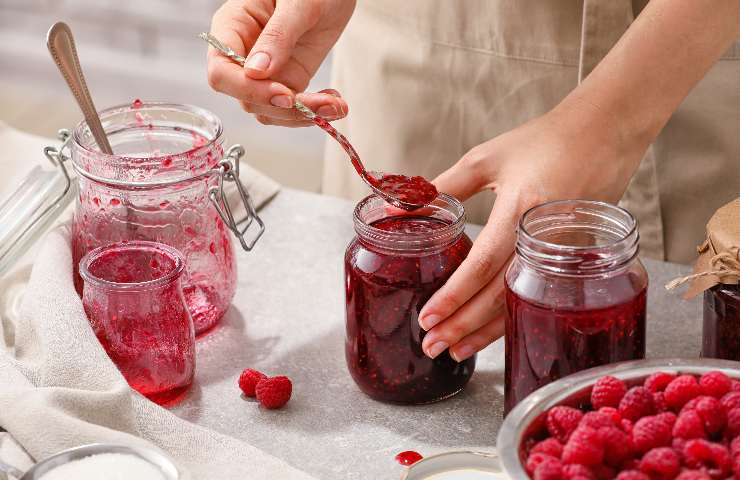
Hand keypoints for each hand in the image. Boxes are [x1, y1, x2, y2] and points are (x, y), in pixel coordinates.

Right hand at [207, 0, 354, 126]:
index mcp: (233, 27)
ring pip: (269, 110)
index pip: (222, 72)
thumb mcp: (297, 3)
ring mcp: (267, 70)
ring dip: (303, 116)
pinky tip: (334, 103)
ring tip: (336, 106)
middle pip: (247, 98)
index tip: (284, 95)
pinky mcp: (289, 78)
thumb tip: (255, 72)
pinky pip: (291, 108)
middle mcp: (244, 54)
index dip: (249, 90)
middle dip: (285, 108)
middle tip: (322, 104)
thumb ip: (277, 35)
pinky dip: (312, 112)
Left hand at [418, 98, 648, 361]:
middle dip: (463, 324)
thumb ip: (441, 188)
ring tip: (456, 349)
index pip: (481, 265)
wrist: (605, 132)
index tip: (427, 318)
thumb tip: (397, 208)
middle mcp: (542, 237)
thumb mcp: (485, 159)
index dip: (454, 295)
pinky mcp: (574, 258)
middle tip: (432, 346)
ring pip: (519, 301)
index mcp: (519, 209)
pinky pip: (537, 293)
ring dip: (486, 330)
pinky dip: (511, 315)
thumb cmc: (543, 141)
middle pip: (499, 295)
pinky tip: (491, 330)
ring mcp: (564, 251)